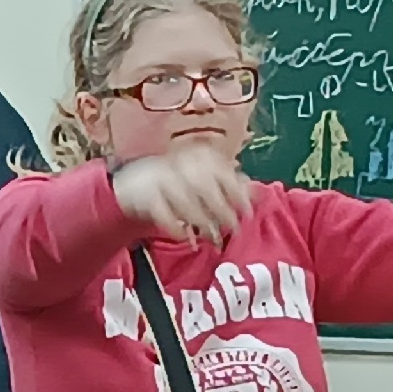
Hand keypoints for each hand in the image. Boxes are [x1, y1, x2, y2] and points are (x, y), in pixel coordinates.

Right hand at [111, 143, 255, 243]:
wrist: (136, 182)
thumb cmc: (180, 180)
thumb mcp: (206, 177)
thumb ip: (231, 183)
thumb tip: (256, 192)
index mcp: (199, 155)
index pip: (222, 171)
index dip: (237, 192)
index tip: (249, 211)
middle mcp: (180, 163)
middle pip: (205, 187)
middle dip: (222, 210)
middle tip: (234, 228)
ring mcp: (160, 178)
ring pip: (185, 201)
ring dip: (201, 221)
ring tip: (211, 235)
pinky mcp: (144, 196)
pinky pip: (163, 214)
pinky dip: (175, 227)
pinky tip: (185, 236)